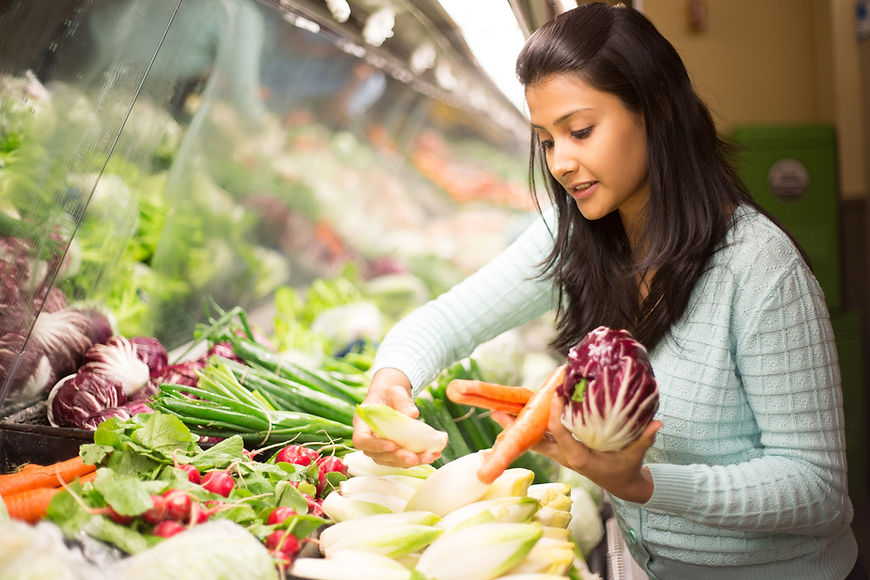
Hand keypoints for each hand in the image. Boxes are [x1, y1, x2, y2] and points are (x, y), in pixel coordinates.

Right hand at [352, 368, 440, 467]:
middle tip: (415, 458)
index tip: (393, 446)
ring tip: (429, 457)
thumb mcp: (395, 391)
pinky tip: (432, 455)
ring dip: (409, 462)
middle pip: (377, 455)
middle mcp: (368, 438)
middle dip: (398, 458)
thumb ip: (403, 401)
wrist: (391, 399)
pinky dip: (416, 459)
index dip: (376, 446)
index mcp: (362, 423)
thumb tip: (413, 414)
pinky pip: (400, 460)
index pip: (361, 440)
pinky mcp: (390, 452)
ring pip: (390, 461)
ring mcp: (378, 448)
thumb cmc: (389, 394)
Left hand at [499, 393, 660, 503]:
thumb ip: (645, 437)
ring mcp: (559, 455)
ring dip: (514, 428)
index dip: (556, 413)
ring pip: (532, 440)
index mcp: (580, 457)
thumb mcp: (636, 454)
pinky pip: (538, 439)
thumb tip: (658, 422)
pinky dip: (525, 429)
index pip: (562, 433)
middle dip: (516, 428)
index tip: (554, 392)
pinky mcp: (559, 451)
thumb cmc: (627, 467)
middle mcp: (565, 456)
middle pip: (535, 440)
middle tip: (497, 410)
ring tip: (495, 411)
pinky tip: (512, 416)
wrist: (621, 485)